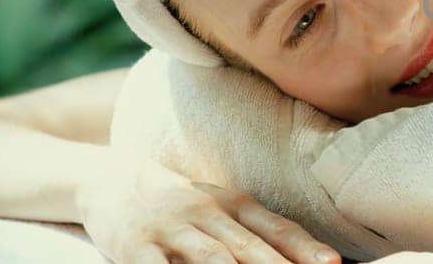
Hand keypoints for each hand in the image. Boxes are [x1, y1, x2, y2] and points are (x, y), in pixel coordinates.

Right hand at [75, 152, 340, 263]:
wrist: (112, 178)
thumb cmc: (185, 205)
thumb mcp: (226, 211)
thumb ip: (266, 234)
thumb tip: (320, 260)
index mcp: (236, 206)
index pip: (277, 229)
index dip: (304, 248)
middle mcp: (207, 214)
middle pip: (248, 248)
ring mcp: (171, 228)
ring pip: (209, 257)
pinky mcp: (134, 244)